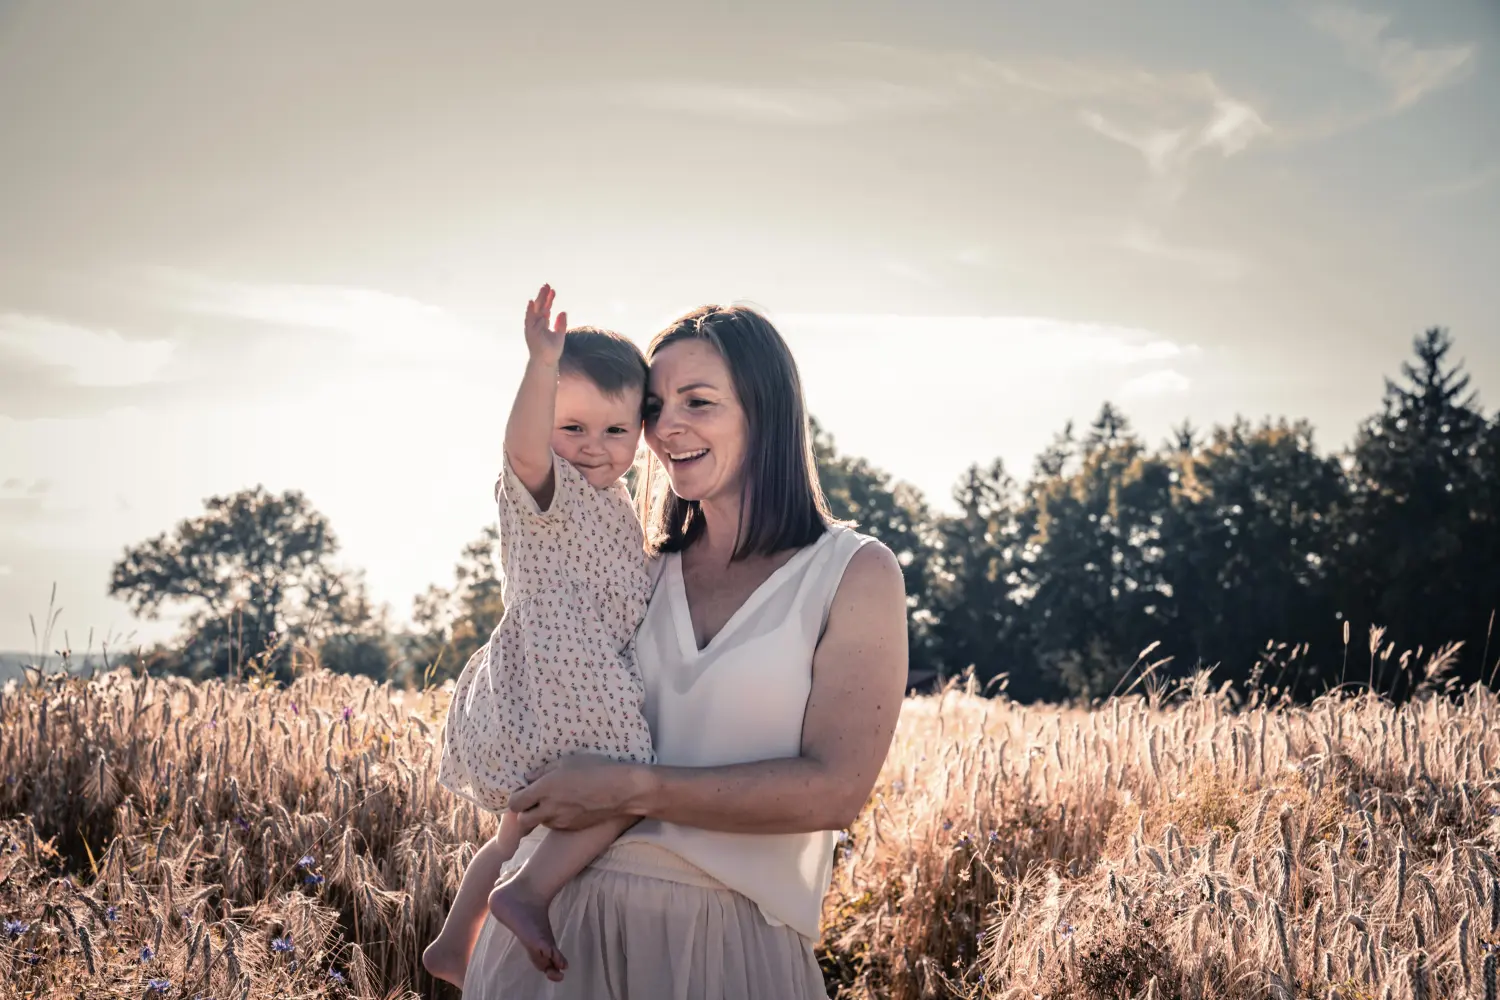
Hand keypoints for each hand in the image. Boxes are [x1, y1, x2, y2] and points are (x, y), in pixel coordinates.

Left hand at [508, 754, 645, 830]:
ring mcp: (561, 820)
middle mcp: (549, 808)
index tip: (523, 791)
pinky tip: (568, 806)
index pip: (515, 803)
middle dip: (525, 811)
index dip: (516, 798)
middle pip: (523, 820)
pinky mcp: (572, 827)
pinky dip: (556, 818)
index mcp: (544, 789)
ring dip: (541, 815)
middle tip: (534, 800)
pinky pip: (556, 825)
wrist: (620, 790)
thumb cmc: (595, 769)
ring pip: (540, 823)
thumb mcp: (567, 761)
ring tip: (555, 801)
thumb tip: (528, 778)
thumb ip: (543, 771)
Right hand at [524, 283, 566, 366]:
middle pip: (540, 307)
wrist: (547, 362)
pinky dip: (529, 311)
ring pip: (535, 310)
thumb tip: (563, 311)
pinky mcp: (530, 332)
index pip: (547, 308)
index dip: (549, 299)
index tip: (553, 290)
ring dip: (538, 300)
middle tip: (547, 285)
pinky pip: (529, 320)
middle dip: (543, 296)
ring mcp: (533, 327)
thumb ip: (561, 324)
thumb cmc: (552, 351)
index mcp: (544, 324)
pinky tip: (531, 302)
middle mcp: (537, 324)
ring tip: (542, 289)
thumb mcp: (560, 335)